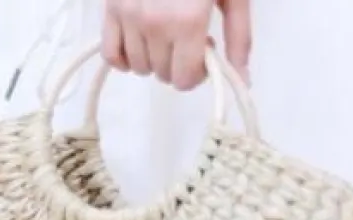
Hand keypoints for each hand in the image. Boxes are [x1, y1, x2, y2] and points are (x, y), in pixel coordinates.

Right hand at [103, 0, 251, 90]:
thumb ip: (239, 37)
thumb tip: (242, 78)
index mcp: (187, 22)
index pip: (184, 79)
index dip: (196, 73)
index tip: (202, 51)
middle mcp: (154, 23)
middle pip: (162, 74)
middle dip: (177, 63)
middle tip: (184, 37)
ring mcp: (129, 14)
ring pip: (139, 67)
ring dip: (153, 59)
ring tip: (164, 32)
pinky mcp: (111, 5)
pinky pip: (110, 53)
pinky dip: (124, 57)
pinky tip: (138, 43)